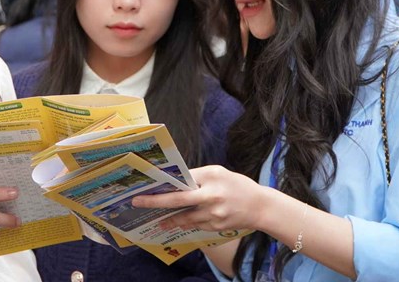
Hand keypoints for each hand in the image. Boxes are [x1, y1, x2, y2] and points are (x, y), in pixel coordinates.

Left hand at [131, 165, 266, 231]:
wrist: (260, 207)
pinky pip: (195, 224)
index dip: (164, 184)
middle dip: (156, 201)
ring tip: (158, 220)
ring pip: (184, 217)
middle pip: (178, 199)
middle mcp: (211, 195)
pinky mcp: (216, 226)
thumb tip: (176, 181)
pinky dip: (186, 223)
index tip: (147, 186)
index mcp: (211, 177)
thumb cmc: (237, 185)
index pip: (182, 180)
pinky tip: (177, 223)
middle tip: (138, 202)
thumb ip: (198, 176)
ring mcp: (213, 213)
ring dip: (169, 219)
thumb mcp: (219, 173)